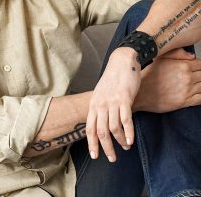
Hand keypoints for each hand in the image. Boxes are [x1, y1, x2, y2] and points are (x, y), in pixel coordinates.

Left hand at [86, 47, 140, 162]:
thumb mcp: (101, 92)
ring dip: (120, 141)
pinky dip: (129, 133)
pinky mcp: (124, 99)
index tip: (95, 156)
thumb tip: (101, 122)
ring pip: (113, 129)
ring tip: (125, 147)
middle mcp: (101, 104)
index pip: (90, 128)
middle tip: (112, 158)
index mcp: (94, 104)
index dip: (92, 143)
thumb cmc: (112, 78)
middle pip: (101, 132)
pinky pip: (126, 120)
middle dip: (106, 148)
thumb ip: (100, 107)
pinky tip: (131, 141)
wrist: (122, 61)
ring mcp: (112, 102)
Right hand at [134, 48, 200, 112]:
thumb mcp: (160, 58)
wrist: (140, 93)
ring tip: (196, 84)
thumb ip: (177, 53)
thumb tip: (191, 55)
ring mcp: (187, 90)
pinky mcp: (185, 102)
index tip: (197, 67)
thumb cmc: (147, 75)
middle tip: (196, 77)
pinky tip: (198, 94)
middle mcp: (187, 77)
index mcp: (183, 65)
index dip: (200, 66)